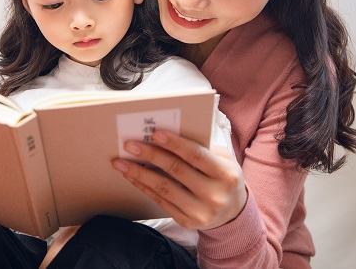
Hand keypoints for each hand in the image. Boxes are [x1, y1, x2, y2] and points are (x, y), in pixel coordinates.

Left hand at [111, 130, 245, 229]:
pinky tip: (132, 177)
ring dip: (139, 174)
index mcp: (226, 174)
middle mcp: (215, 195)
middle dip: (150, 156)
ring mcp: (201, 212)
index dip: (175, 144)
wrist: (234, 212)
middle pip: (176, 171)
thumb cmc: (223, 177)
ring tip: (121, 163)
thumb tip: (164, 136)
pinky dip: (144, 187)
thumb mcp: (223, 160)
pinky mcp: (187, 222)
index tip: (154, 133)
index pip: (196, 155)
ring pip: (164, 189)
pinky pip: (161, 202)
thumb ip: (201, 148)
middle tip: (130, 145)